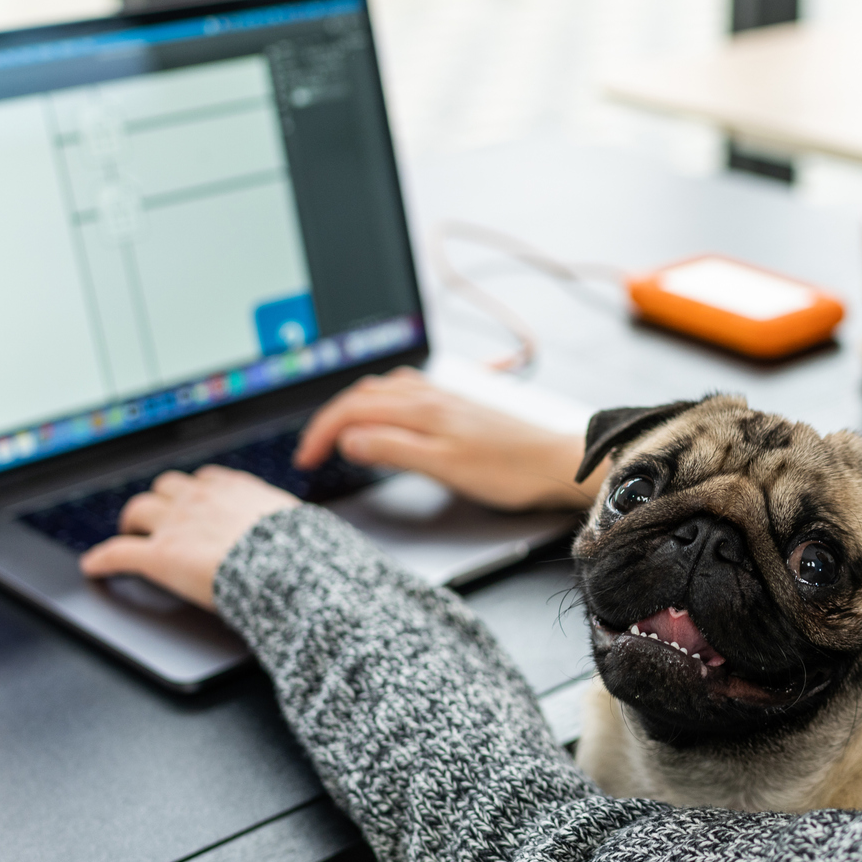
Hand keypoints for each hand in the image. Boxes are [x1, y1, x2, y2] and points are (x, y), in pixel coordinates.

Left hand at [78, 466, 300, 608]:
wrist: (287, 568)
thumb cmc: (301, 553)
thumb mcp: (299, 525)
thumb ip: (287, 524)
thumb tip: (314, 537)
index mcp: (235, 490)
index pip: (205, 480)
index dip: (195, 491)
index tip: (192, 498)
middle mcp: (200, 499)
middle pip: (166, 486)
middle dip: (160, 500)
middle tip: (156, 515)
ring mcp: (176, 525)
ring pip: (138, 509)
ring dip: (132, 520)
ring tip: (127, 531)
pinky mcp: (158, 555)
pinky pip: (118, 553)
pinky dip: (102, 559)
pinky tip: (94, 566)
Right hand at [294, 367, 595, 510]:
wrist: (555, 462)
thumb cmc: (508, 471)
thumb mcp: (444, 467)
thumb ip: (394, 450)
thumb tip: (350, 439)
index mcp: (421, 409)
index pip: (353, 409)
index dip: (321, 432)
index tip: (305, 459)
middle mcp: (430, 396)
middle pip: (363, 395)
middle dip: (329, 419)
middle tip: (312, 451)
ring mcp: (444, 398)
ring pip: (383, 390)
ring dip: (353, 406)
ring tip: (339, 432)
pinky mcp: (458, 406)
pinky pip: (405, 393)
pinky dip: (380, 403)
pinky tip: (387, 416)